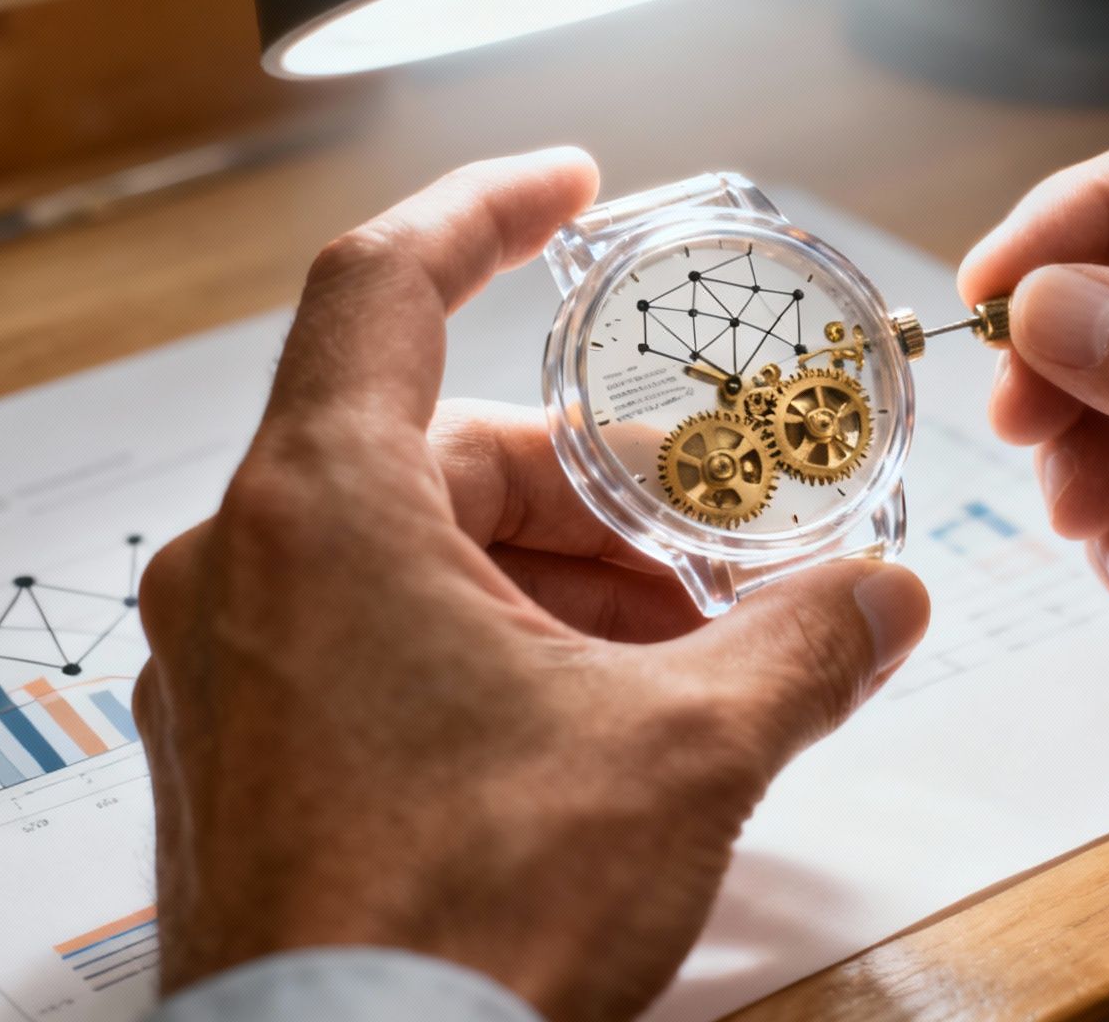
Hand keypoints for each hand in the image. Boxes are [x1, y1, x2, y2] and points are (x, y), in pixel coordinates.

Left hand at [136, 150, 928, 1018]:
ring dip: (555, 588)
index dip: (486, 211)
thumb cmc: (461, 922)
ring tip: (677, 663)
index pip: (382, 283)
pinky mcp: (241, 763)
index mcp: (319, 512)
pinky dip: (485, 651)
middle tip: (715, 556)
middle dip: (599, 498)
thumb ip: (801, 650)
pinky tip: (589, 726)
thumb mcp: (680, 753)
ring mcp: (227, 674)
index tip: (567, 186)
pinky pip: (371, 648)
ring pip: (411, 562)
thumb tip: (882, 605)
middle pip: (443, 456)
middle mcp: (241, 573)